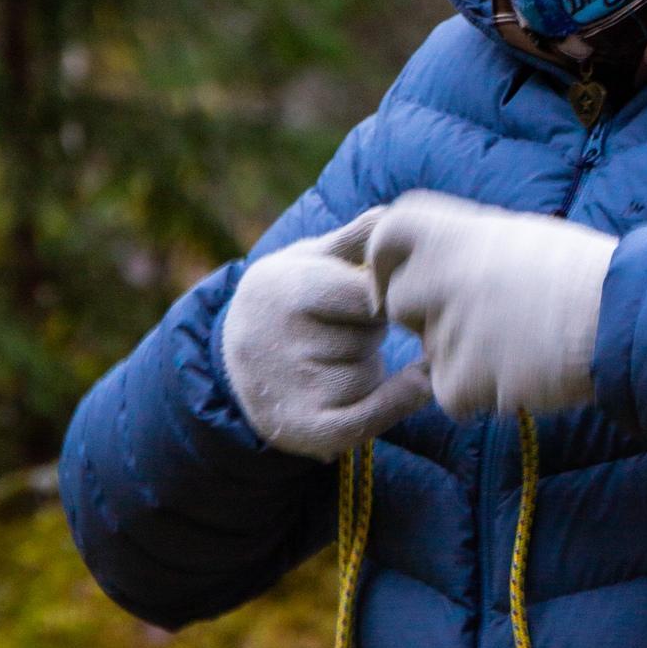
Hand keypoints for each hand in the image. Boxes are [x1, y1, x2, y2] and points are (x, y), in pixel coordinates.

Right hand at [220, 212, 430, 459]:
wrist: (233, 366)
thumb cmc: (284, 301)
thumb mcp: (306, 260)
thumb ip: (351, 239)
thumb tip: (389, 217)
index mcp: (285, 290)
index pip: (368, 296)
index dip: (373, 297)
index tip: (357, 297)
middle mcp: (281, 342)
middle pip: (370, 335)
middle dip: (368, 331)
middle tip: (337, 332)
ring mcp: (293, 389)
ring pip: (371, 372)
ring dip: (368, 366)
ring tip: (331, 359)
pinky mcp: (307, 430)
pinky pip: (373, 416)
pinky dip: (398, 401)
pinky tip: (413, 384)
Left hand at [368, 191, 616, 418]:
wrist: (621, 318)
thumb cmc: (581, 275)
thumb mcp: (516, 236)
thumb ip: (464, 248)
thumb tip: (430, 264)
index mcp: (453, 231)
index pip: (386, 237)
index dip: (387, 261)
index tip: (399, 279)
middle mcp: (440, 275)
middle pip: (401, 302)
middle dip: (430, 315)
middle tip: (486, 318)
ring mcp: (448, 329)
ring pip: (430, 352)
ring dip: (463, 356)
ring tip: (519, 343)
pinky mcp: (461, 380)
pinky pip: (449, 394)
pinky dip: (479, 394)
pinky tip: (522, 374)